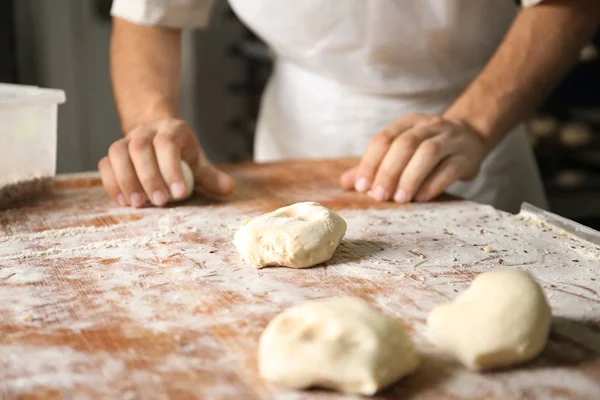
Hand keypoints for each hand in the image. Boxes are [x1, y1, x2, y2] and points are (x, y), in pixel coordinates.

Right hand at [98, 118, 233, 206]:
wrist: (158, 136)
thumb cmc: (182, 155)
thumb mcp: (198, 162)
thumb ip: (210, 176)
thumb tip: (228, 188)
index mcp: (172, 129)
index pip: (167, 143)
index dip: (171, 168)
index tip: (179, 193)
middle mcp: (146, 130)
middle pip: (140, 148)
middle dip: (149, 177)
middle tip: (160, 201)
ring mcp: (126, 140)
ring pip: (118, 153)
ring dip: (127, 180)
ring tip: (138, 204)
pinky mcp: (113, 153)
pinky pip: (105, 164)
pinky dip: (112, 183)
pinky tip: (123, 202)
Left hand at [340, 113, 488, 202]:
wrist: (471, 137)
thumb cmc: (426, 148)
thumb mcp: (400, 150)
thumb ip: (375, 165)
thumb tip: (345, 183)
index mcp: (407, 122)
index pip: (384, 138)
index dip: (371, 162)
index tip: (362, 186)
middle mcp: (429, 126)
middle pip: (406, 144)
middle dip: (389, 171)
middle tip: (379, 196)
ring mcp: (451, 139)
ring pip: (429, 153)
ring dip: (410, 177)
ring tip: (399, 199)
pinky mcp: (467, 157)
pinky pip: (451, 168)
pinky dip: (434, 183)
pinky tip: (421, 198)